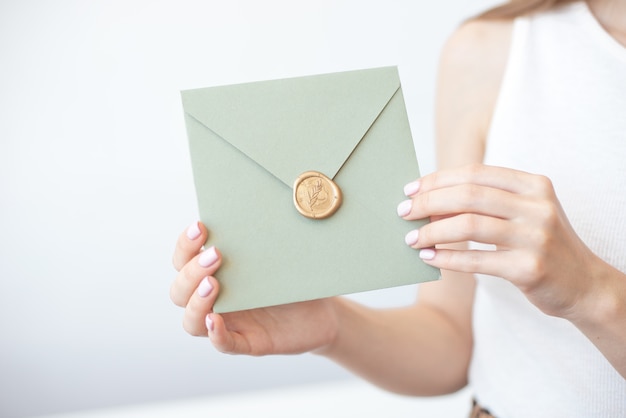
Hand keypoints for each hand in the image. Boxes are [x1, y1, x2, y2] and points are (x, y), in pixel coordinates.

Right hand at [170, 222, 338, 354]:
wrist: (324, 310)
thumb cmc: (295, 277)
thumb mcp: (279, 254)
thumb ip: (264, 236)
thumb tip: (266, 204)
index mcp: (215, 272)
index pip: (183, 260)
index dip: (185, 245)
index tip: (200, 227)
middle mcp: (214, 299)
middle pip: (180, 291)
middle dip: (190, 272)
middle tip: (216, 255)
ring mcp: (229, 322)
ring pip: (192, 321)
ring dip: (196, 303)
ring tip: (212, 284)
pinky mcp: (247, 342)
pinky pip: (223, 343)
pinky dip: (215, 334)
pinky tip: (215, 320)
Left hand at [398, 164, 601, 318]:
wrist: (585, 285)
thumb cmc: (542, 244)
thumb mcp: (525, 212)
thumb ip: (487, 202)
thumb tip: (430, 201)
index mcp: (534, 185)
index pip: (475, 173)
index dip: (437, 180)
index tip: (410, 189)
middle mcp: (537, 206)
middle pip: (468, 195)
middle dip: (428, 202)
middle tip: (403, 212)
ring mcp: (536, 237)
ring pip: (469, 226)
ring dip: (432, 231)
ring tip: (411, 238)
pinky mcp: (530, 268)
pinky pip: (476, 260)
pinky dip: (447, 258)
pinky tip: (428, 258)